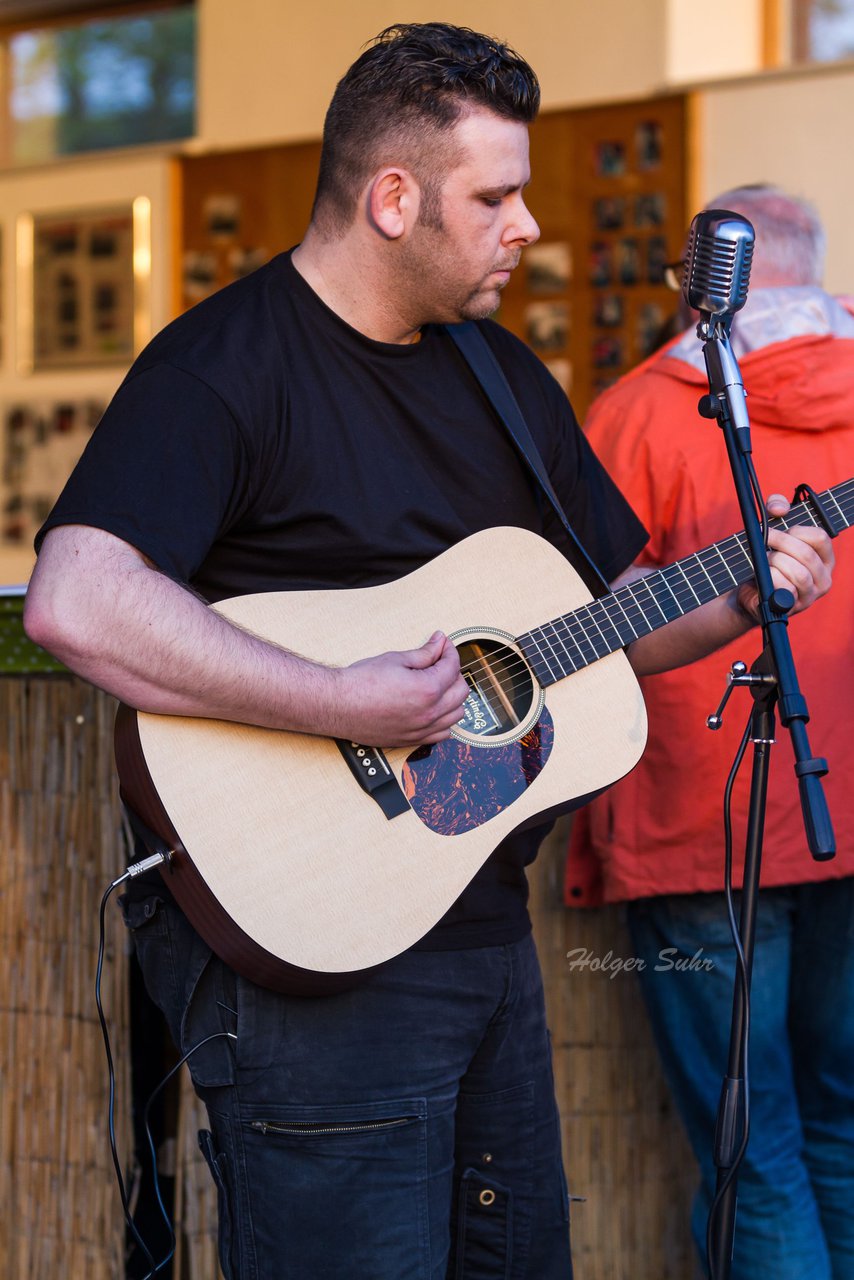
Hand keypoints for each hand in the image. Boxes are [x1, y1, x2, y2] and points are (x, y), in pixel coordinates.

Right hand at [335, 631, 469, 746]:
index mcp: (427, 689)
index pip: (452, 666)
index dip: (449, 651)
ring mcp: (422, 729)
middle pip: (461, 691)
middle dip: (454, 673)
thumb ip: (425, 653)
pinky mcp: (413, 740)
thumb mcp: (396, 659)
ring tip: (437, 685)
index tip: (442, 645)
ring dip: (453, 698)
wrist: (338, 705)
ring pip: (456, 714)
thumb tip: (440, 642)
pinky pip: (443, 733)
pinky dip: (444, 720)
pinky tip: (434, 709)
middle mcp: (429, 713)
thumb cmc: (361, 682)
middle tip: (439, 663)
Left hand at [737, 493, 834, 621]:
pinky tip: (763, 577)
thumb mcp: (773, 529)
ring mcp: (810, 596)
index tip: (776, 530)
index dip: (796, 530)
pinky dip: (770, 579)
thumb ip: (777, 507)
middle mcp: (823, 578)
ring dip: (774, 562)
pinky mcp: (793, 608)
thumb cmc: (766, 561)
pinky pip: (784, 589)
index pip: (820, 537)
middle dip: (780, 544)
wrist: (748, 592)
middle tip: (764, 542)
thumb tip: (778, 508)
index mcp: (824, 558)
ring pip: (798, 573)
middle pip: (806, 554)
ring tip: (764, 561)